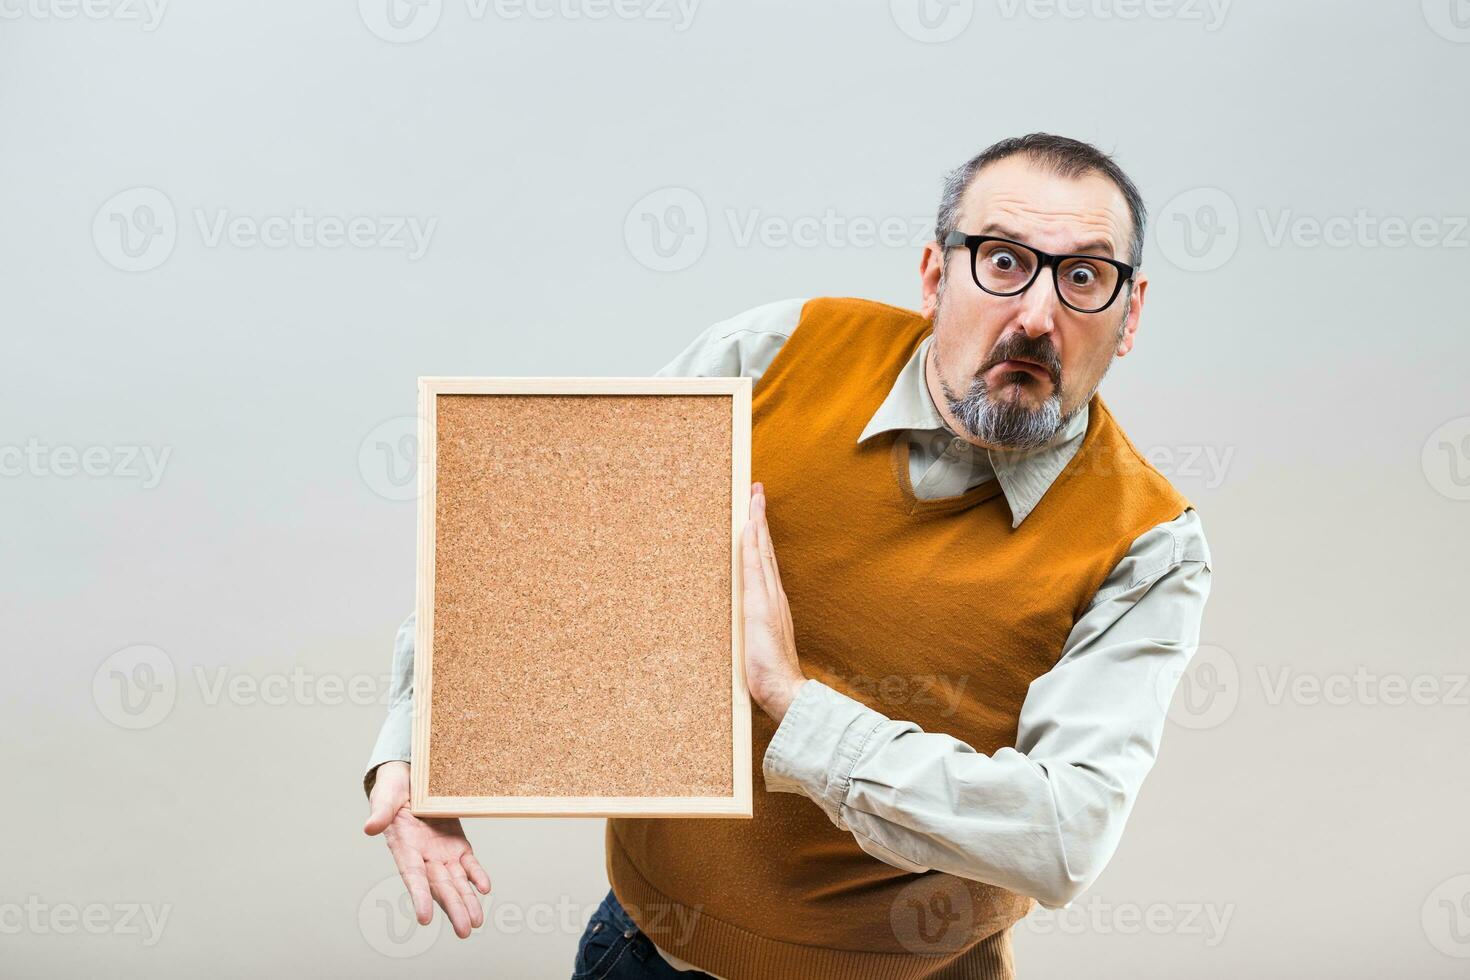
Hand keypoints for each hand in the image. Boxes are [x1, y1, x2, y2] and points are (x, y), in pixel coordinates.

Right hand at [363, 760, 490, 938]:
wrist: (411, 780)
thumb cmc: (393, 790)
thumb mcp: (385, 797)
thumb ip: (380, 813)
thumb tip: (369, 828)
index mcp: (404, 848)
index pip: (413, 877)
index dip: (419, 897)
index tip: (424, 918)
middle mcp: (423, 857)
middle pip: (440, 887)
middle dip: (453, 908)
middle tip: (464, 931)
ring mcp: (442, 852)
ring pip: (457, 881)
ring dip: (467, 901)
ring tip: (476, 922)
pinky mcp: (457, 844)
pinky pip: (468, 863)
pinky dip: (477, 875)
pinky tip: (485, 888)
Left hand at [742, 481, 806, 722]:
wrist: (783, 689)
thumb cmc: (771, 675)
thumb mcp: (762, 646)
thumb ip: (759, 632)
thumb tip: (751, 629)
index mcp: (772, 602)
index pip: (765, 561)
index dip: (761, 536)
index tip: (756, 511)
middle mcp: (773, 594)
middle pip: (765, 547)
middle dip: (759, 517)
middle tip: (756, 489)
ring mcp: (768, 597)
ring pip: (761, 550)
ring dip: (757, 521)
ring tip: (753, 495)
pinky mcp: (759, 603)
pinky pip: (755, 566)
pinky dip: (754, 543)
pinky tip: (750, 525)